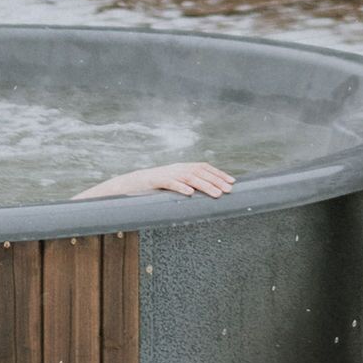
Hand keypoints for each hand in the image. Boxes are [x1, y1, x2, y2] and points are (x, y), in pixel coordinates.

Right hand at [74, 162, 237, 199]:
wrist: (129, 184)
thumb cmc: (154, 188)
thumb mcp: (173, 184)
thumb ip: (187, 186)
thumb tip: (204, 195)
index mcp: (182, 168)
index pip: (204, 167)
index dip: (219, 174)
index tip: (232, 183)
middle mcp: (176, 168)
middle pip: (200, 172)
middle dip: (217, 181)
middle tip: (229, 190)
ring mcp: (166, 174)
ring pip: (189, 177)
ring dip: (205, 185)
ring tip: (217, 194)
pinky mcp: (155, 181)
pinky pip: (170, 183)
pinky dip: (181, 187)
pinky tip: (190, 193)